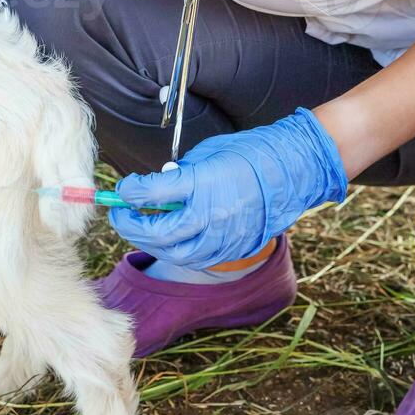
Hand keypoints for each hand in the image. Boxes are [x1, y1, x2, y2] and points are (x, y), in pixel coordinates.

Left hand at [108, 108, 347, 268]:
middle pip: (157, 233)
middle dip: (131, 226)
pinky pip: (198, 259)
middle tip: (121, 215)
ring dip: (152, 244)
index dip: (128, 193)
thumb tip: (152, 188)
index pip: (150, 194)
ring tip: (142, 230)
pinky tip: (171, 241)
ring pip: (175, 254)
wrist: (292, 169)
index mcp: (202, 184)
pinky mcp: (234, 249)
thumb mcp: (205, 154)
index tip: (122, 189)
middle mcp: (210, 214)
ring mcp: (224, 236)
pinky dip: (178, 252)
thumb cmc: (248, 154)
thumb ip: (177, 175)